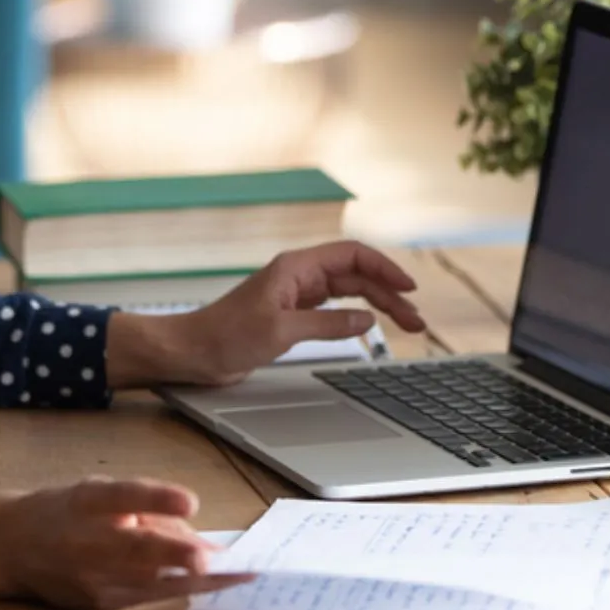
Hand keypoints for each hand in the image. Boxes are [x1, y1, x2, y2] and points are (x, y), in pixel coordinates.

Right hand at [0, 479, 249, 609]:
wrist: (10, 547)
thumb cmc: (66, 511)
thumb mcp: (99, 493)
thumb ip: (147, 506)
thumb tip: (199, 534)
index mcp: (85, 500)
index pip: (122, 497)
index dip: (155, 498)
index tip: (189, 501)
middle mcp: (86, 540)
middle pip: (137, 550)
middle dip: (178, 556)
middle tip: (216, 558)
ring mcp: (90, 579)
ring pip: (149, 582)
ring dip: (195, 580)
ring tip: (238, 573)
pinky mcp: (97, 605)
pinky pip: (146, 596)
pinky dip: (180, 589)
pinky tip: (211, 582)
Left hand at [153, 241, 428, 386]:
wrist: (192, 353)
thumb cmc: (225, 336)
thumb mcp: (281, 331)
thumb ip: (327, 324)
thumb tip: (366, 318)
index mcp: (296, 268)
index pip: (352, 257)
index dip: (384, 269)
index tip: (409, 288)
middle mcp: (298, 277)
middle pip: (355, 276)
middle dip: (389, 294)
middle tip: (416, 320)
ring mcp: (295, 296)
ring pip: (348, 294)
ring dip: (377, 306)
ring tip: (406, 325)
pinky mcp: (291, 316)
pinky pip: (333, 310)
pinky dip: (356, 317)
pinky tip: (371, 327)